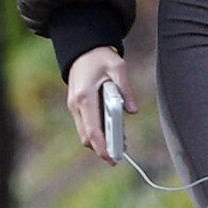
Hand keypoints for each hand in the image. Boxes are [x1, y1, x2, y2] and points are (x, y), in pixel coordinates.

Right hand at [66, 46, 136, 161]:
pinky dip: (98, 132)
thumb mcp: (118, 67)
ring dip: (100, 141)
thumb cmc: (100, 57)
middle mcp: (76, 104)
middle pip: (86, 136)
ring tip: (121, 143)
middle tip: (121, 154)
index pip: (92, 129)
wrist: (82, 49)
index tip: (113, 157)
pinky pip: (86, 125)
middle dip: (102, 148)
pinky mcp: (77, 106)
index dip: (102, 146)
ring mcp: (74, 106)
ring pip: (85, 133)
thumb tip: (132, 111)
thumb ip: (126, 89)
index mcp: (85, 96)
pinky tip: (113, 132)